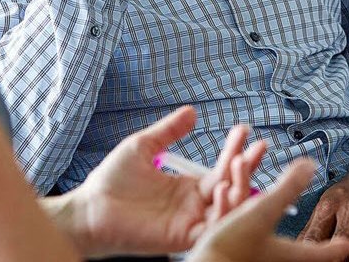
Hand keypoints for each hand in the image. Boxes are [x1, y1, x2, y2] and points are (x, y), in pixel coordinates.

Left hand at [63, 106, 266, 256]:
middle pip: (232, 188)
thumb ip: (169, 131)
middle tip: (258, 147)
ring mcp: (190, 222)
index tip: (244, 129)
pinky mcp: (182, 237)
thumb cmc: (111, 181)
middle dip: (247, 168)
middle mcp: (194, 205)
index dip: (234, 150)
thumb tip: (191, 111)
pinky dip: (223, 211)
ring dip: (240, 187)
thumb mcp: (143, 146)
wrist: (90, 208)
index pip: (221, 169)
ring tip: (240, 163)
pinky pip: (212, 227)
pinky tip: (225, 188)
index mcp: (188, 187)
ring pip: (228, 209)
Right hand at [189, 159, 348, 261]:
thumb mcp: (263, 211)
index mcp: (285, 252)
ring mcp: (251, 259)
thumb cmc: (232, 247)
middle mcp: (271, 259)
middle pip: (296, 252)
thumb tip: (310, 165)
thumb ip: (287, 188)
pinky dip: (242, 223)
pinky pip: (242, 239)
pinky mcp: (232, 256)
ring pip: (267, 242)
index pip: (317, 251)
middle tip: (321, 244)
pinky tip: (231, 207)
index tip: (347, 245)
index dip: (333, 247)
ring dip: (270, 226)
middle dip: (309, 244)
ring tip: (276, 218)